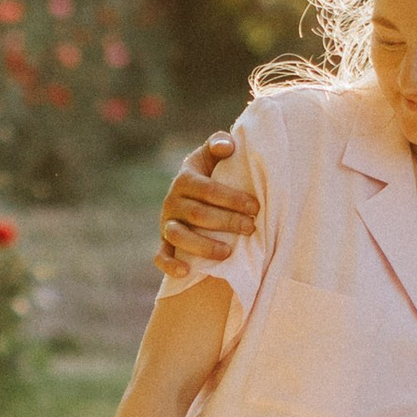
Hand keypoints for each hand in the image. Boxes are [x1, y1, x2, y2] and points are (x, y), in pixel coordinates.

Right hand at [156, 132, 258, 279]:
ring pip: (178, 236)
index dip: (232, 199)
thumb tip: (228, 146)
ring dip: (203, 246)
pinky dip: (170, 265)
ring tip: (228, 252)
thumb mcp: (212, 156)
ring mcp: (166, 223)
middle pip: (197, 214)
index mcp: (185, 179)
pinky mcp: (163, 243)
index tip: (256, 207)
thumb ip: (218, 145)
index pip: (208, 189)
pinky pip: (160, 256)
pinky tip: (186, 271)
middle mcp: (172, 201)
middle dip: (226, 222)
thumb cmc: (211, 173)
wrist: (191, 192)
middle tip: (251, 228)